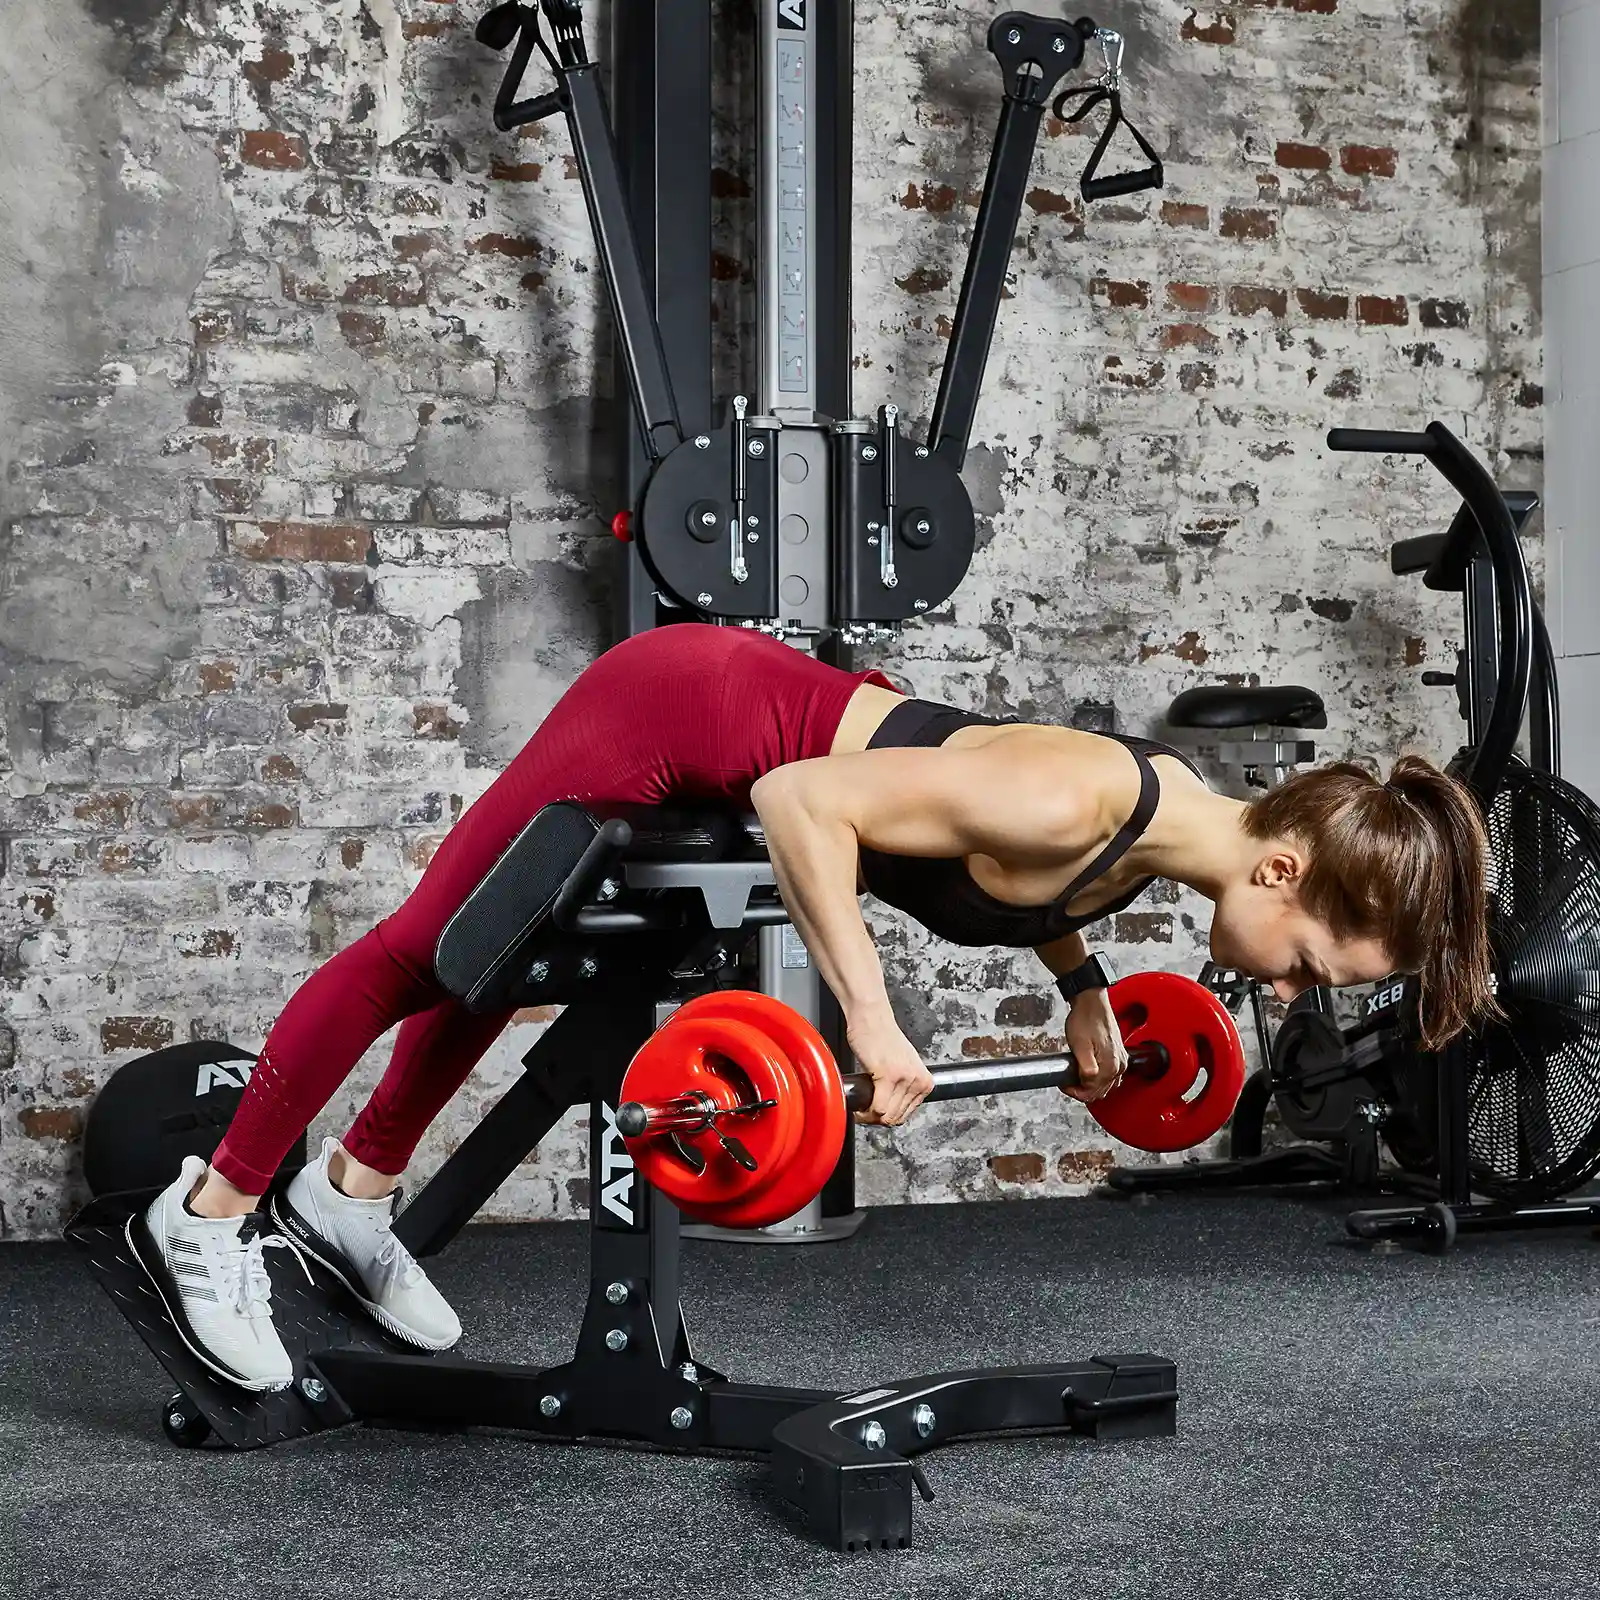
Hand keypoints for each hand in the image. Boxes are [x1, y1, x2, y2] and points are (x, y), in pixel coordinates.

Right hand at [846, 1011, 933, 1126]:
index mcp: (925, 1081)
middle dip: (876, 1118)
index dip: (886, 1117)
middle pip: (896, 1118)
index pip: (906, 1115)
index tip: (874, 1111)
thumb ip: (903, 1086)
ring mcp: (905, 1078)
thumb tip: (892, 1108)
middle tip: (864, 1111)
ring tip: (860, 1108)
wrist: (871, 1017)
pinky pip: (878, 1108)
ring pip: (886, 1116)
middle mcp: (918, 1081)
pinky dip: (865, 1112)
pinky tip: (858, 1105)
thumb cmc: (881, 1037)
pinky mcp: (888, 1075)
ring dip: (869, 1116)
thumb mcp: (902, 1066)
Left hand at [1063, 991, 1126, 1103]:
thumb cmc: (1085, 1019)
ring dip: (1090, 1086)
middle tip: (1068, 1082)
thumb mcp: (1079, 1044)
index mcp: (1110, 1065)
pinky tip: (1087, 1071)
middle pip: (1100, 1092)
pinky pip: (1110, 1076)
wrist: (1091, 1002)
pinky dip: (1098, 1078)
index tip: (1064, 1084)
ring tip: (1075, 1077)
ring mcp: (1121, 1060)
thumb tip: (1087, 1082)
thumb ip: (1085, 1067)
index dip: (1075, 1092)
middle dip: (1082, 1090)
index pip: (1092, 1092)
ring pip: (1106, 1085)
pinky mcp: (1119, 1055)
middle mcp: (1119, 1065)